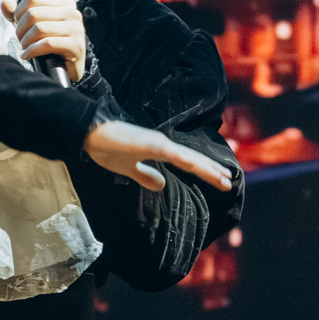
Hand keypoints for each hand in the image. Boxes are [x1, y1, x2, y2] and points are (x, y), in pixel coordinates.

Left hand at [1, 0, 87, 82]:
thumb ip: (18, 13)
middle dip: (21, 29)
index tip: (18, 24)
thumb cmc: (51, 45)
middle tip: (21, 40)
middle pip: (33, 13)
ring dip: (26, 41)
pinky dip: (32, 50)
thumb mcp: (32, 26)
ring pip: (39, 28)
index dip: (19, 12)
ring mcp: (76, 29)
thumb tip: (5, 3)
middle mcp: (72, 12)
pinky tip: (27, 55)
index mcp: (63, 3)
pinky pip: (47, 44)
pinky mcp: (76, 46)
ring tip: (25, 48)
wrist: (68, 67)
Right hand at [83, 119, 234, 191]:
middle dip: (211, 171)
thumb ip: (145, 176)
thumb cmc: (106, 148)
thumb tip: (162, 185)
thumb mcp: (128, 169)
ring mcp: (156, 143)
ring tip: (222, 176)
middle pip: (192, 159)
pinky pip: (171, 154)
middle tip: (229, 182)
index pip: (187, 162)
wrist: (89, 134)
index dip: (205, 171)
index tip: (221, 180)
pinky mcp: (148, 143)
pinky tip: (195, 166)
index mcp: (159, 150)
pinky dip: (184, 160)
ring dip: (205, 167)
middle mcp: (162, 144)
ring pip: (187, 157)